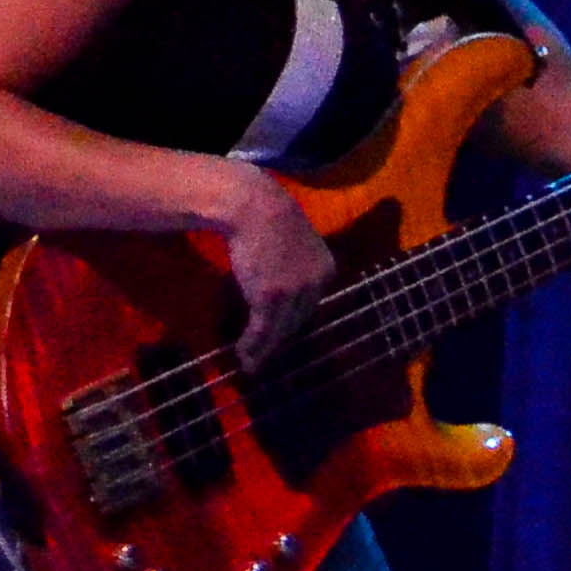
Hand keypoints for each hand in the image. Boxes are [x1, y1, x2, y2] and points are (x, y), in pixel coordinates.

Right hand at [215, 164, 339, 370]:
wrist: (253, 206)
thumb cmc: (267, 216)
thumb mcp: (295, 240)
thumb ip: (296, 263)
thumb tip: (280, 281)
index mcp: (325, 269)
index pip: (309, 304)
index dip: (292, 322)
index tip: (279, 335)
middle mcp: (316, 284)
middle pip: (297, 320)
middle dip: (280, 340)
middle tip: (265, 357)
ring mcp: (295, 292)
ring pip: (280, 330)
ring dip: (263, 352)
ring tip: (251, 365)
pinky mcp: (271, 297)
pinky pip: (263, 330)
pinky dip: (253, 347)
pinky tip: (244, 357)